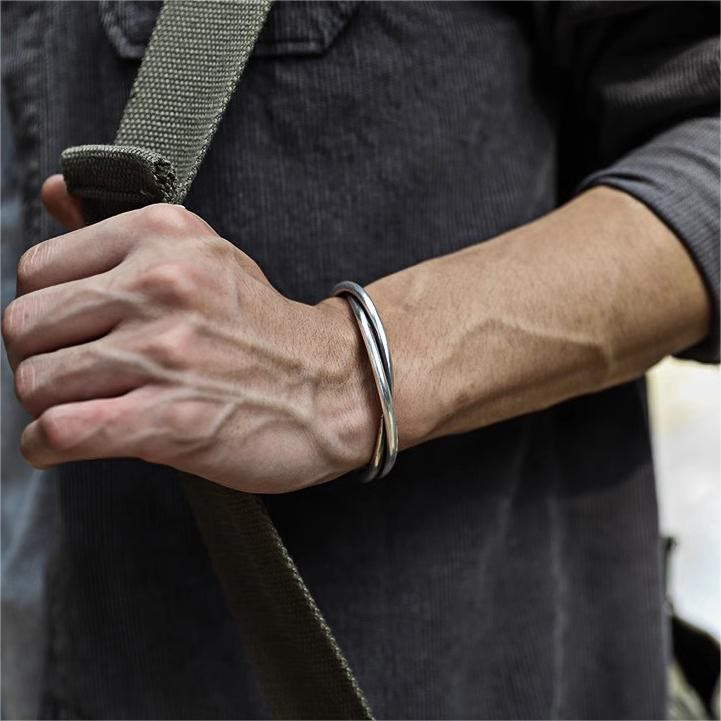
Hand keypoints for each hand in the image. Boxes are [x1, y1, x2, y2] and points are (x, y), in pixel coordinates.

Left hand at [3, 177, 376, 492]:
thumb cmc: (265, 328)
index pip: (36, 268)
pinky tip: (65, 443)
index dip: (45, 310)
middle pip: (23, 326)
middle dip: (38, 358)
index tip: (70, 334)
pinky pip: (60, 432)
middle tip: (72, 376)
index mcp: (162, 235)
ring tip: (81, 408)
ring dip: (46, 405)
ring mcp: (165, 353)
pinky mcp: (170, 419)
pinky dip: (46, 445)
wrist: (337, 385)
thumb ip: (118, 226)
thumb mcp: (204, 254)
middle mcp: (160, 285)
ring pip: (35, 382)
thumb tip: (52, 192)